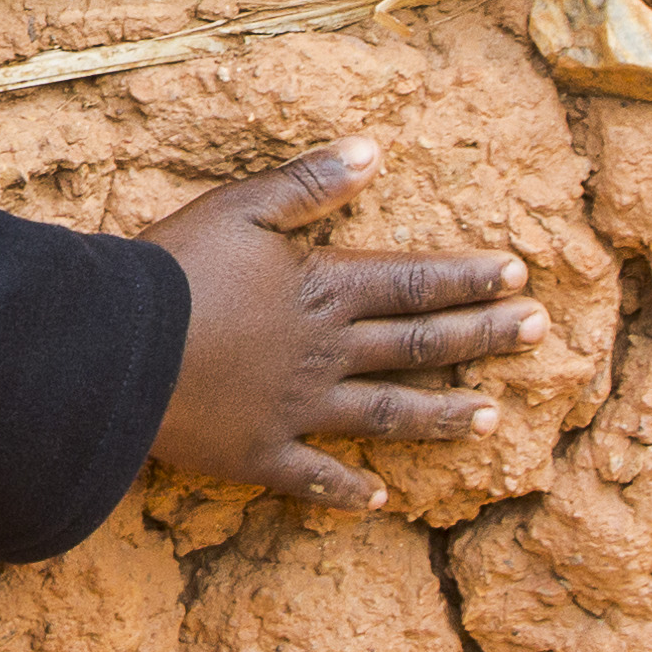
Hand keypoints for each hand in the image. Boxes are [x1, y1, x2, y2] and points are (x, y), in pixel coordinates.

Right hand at [142, 137, 547, 510]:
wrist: (115, 347)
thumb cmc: (174, 269)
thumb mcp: (241, 206)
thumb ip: (311, 183)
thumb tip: (374, 150)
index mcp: (325, 290)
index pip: (414, 282)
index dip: (469, 277)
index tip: (519, 275)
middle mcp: (327, 354)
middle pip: (419, 345)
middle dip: (482, 337)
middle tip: (537, 333)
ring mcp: (298, 411)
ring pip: (388, 414)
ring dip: (442, 416)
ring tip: (493, 418)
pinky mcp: (260, 454)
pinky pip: (314, 478)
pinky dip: (347, 491)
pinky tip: (378, 500)